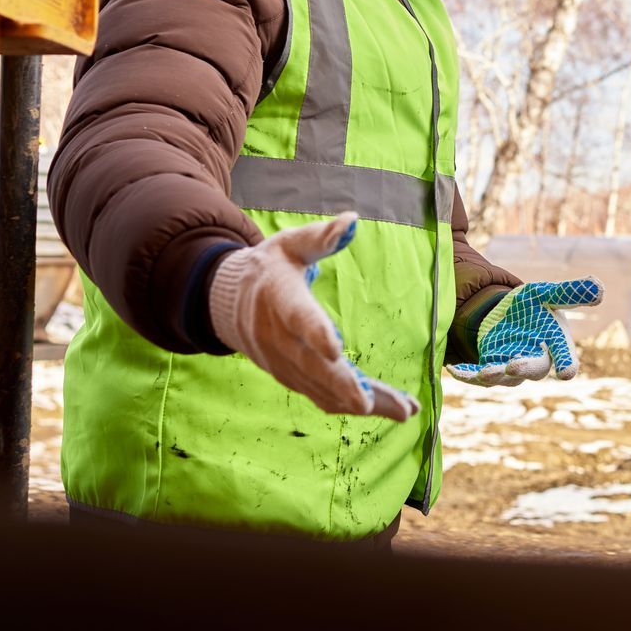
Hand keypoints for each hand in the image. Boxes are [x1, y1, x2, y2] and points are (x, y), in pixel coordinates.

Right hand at [206, 211, 420, 420]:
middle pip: (310, 365)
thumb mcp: (289, 244)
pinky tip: (386, 408)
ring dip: (359, 402)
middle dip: (342, 385)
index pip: (298, 317)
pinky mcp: (289, 376)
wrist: (225, 302)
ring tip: (404, 410)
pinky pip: (319, 396)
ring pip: (320, 388)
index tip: (336, 350)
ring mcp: (282, 362)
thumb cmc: (269, 267)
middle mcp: (277, 337)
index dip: (315, 333)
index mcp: (280, 298)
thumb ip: (320, 237)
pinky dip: (349, 405)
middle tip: (371, 403)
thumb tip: (352, 220)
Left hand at [446, 279, 603, 386]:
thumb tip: (598, 287)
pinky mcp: (488, 368)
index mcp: (554, 344)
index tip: (567, 372)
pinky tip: (454, 370)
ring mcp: (510, 368)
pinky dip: (467, 375)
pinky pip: (477, 376)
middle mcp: (534, 361)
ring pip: (504, 377)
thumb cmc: (534, 307)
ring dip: (494, 374)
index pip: (564, 356)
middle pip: (533, 370)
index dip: (566, 363)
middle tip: (514, 365)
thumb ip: (571, 292)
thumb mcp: (548, 294)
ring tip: (485, 371)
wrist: (507, 317)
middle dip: (524, 368)